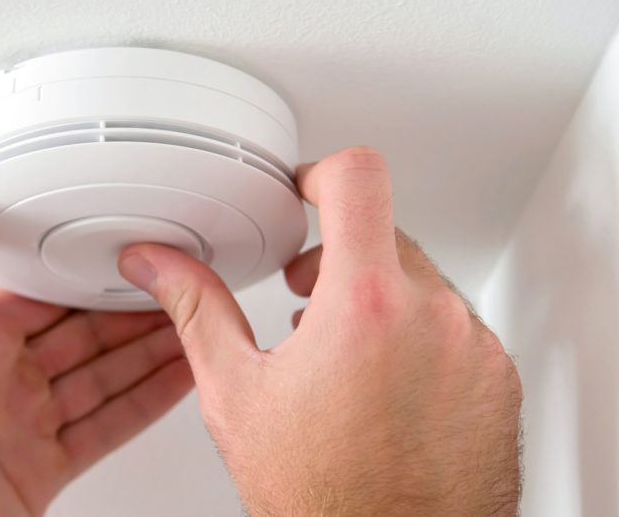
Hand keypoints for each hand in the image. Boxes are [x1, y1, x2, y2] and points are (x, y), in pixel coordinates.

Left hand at [0, 163, 192, 515]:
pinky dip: (148, 402)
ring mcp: (24, 424)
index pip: (41, 292)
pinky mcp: (44, 466)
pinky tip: (176, 380)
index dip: (87, 272)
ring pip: (103, 376)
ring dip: (150, 351)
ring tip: (195, 325)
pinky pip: (109, 425)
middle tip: (180, 286)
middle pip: (83, 333)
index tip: (126, 249)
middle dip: (132, 310)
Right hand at [118, 147, 522, 514]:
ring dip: (381, 301)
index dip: (322, 172)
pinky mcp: (498, 381)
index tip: (307, 191)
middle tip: (305, 299)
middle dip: (340, 256)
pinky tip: (384, 388)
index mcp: (363, 305)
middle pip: (386, 233)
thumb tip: (157, 265)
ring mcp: (474, 349)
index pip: (358, 179)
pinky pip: (458, 329)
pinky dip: (419, 339)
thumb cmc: (320, 497)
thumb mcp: (237, 393)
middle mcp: (433, 317)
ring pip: (423, 283)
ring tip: (343, 355)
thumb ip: (197, 309)